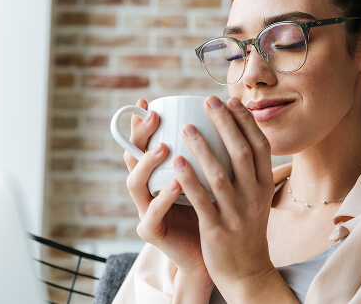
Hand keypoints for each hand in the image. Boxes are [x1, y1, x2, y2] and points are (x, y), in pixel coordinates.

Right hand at [122, 99, 210, 278]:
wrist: (216, 258)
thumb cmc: (216, 213)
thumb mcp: (214, 179)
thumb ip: (212, 155)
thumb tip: (228, 118)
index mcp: (159, 175)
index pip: (144, 145)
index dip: (141, 124)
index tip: (148, 102)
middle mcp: (147, 190)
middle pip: (132, 158)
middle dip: (140, 135)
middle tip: (154, 117)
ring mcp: (146, 211)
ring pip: (135, 184)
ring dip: (147, 163)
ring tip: (164, 147)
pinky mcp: (152, 232)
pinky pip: (153, 213)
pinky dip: (164, 198)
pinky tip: (176, 184)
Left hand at [175, 96, 278, 297]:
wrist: (246, 271)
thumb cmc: (245, 229)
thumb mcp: (256, 198)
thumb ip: (249, 171)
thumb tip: (237, 136)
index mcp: (264, 186)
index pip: (260, 146)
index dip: (246, 121)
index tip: (230, 100)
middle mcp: (254, 197)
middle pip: (242, 153)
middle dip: (225, 123)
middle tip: (208, 101)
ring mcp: (237, 214)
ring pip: (220, 174)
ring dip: (203, 147)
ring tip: (187, 126)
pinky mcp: (217, 230)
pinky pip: (202, 201)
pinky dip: (189, 180)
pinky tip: (177, 161)